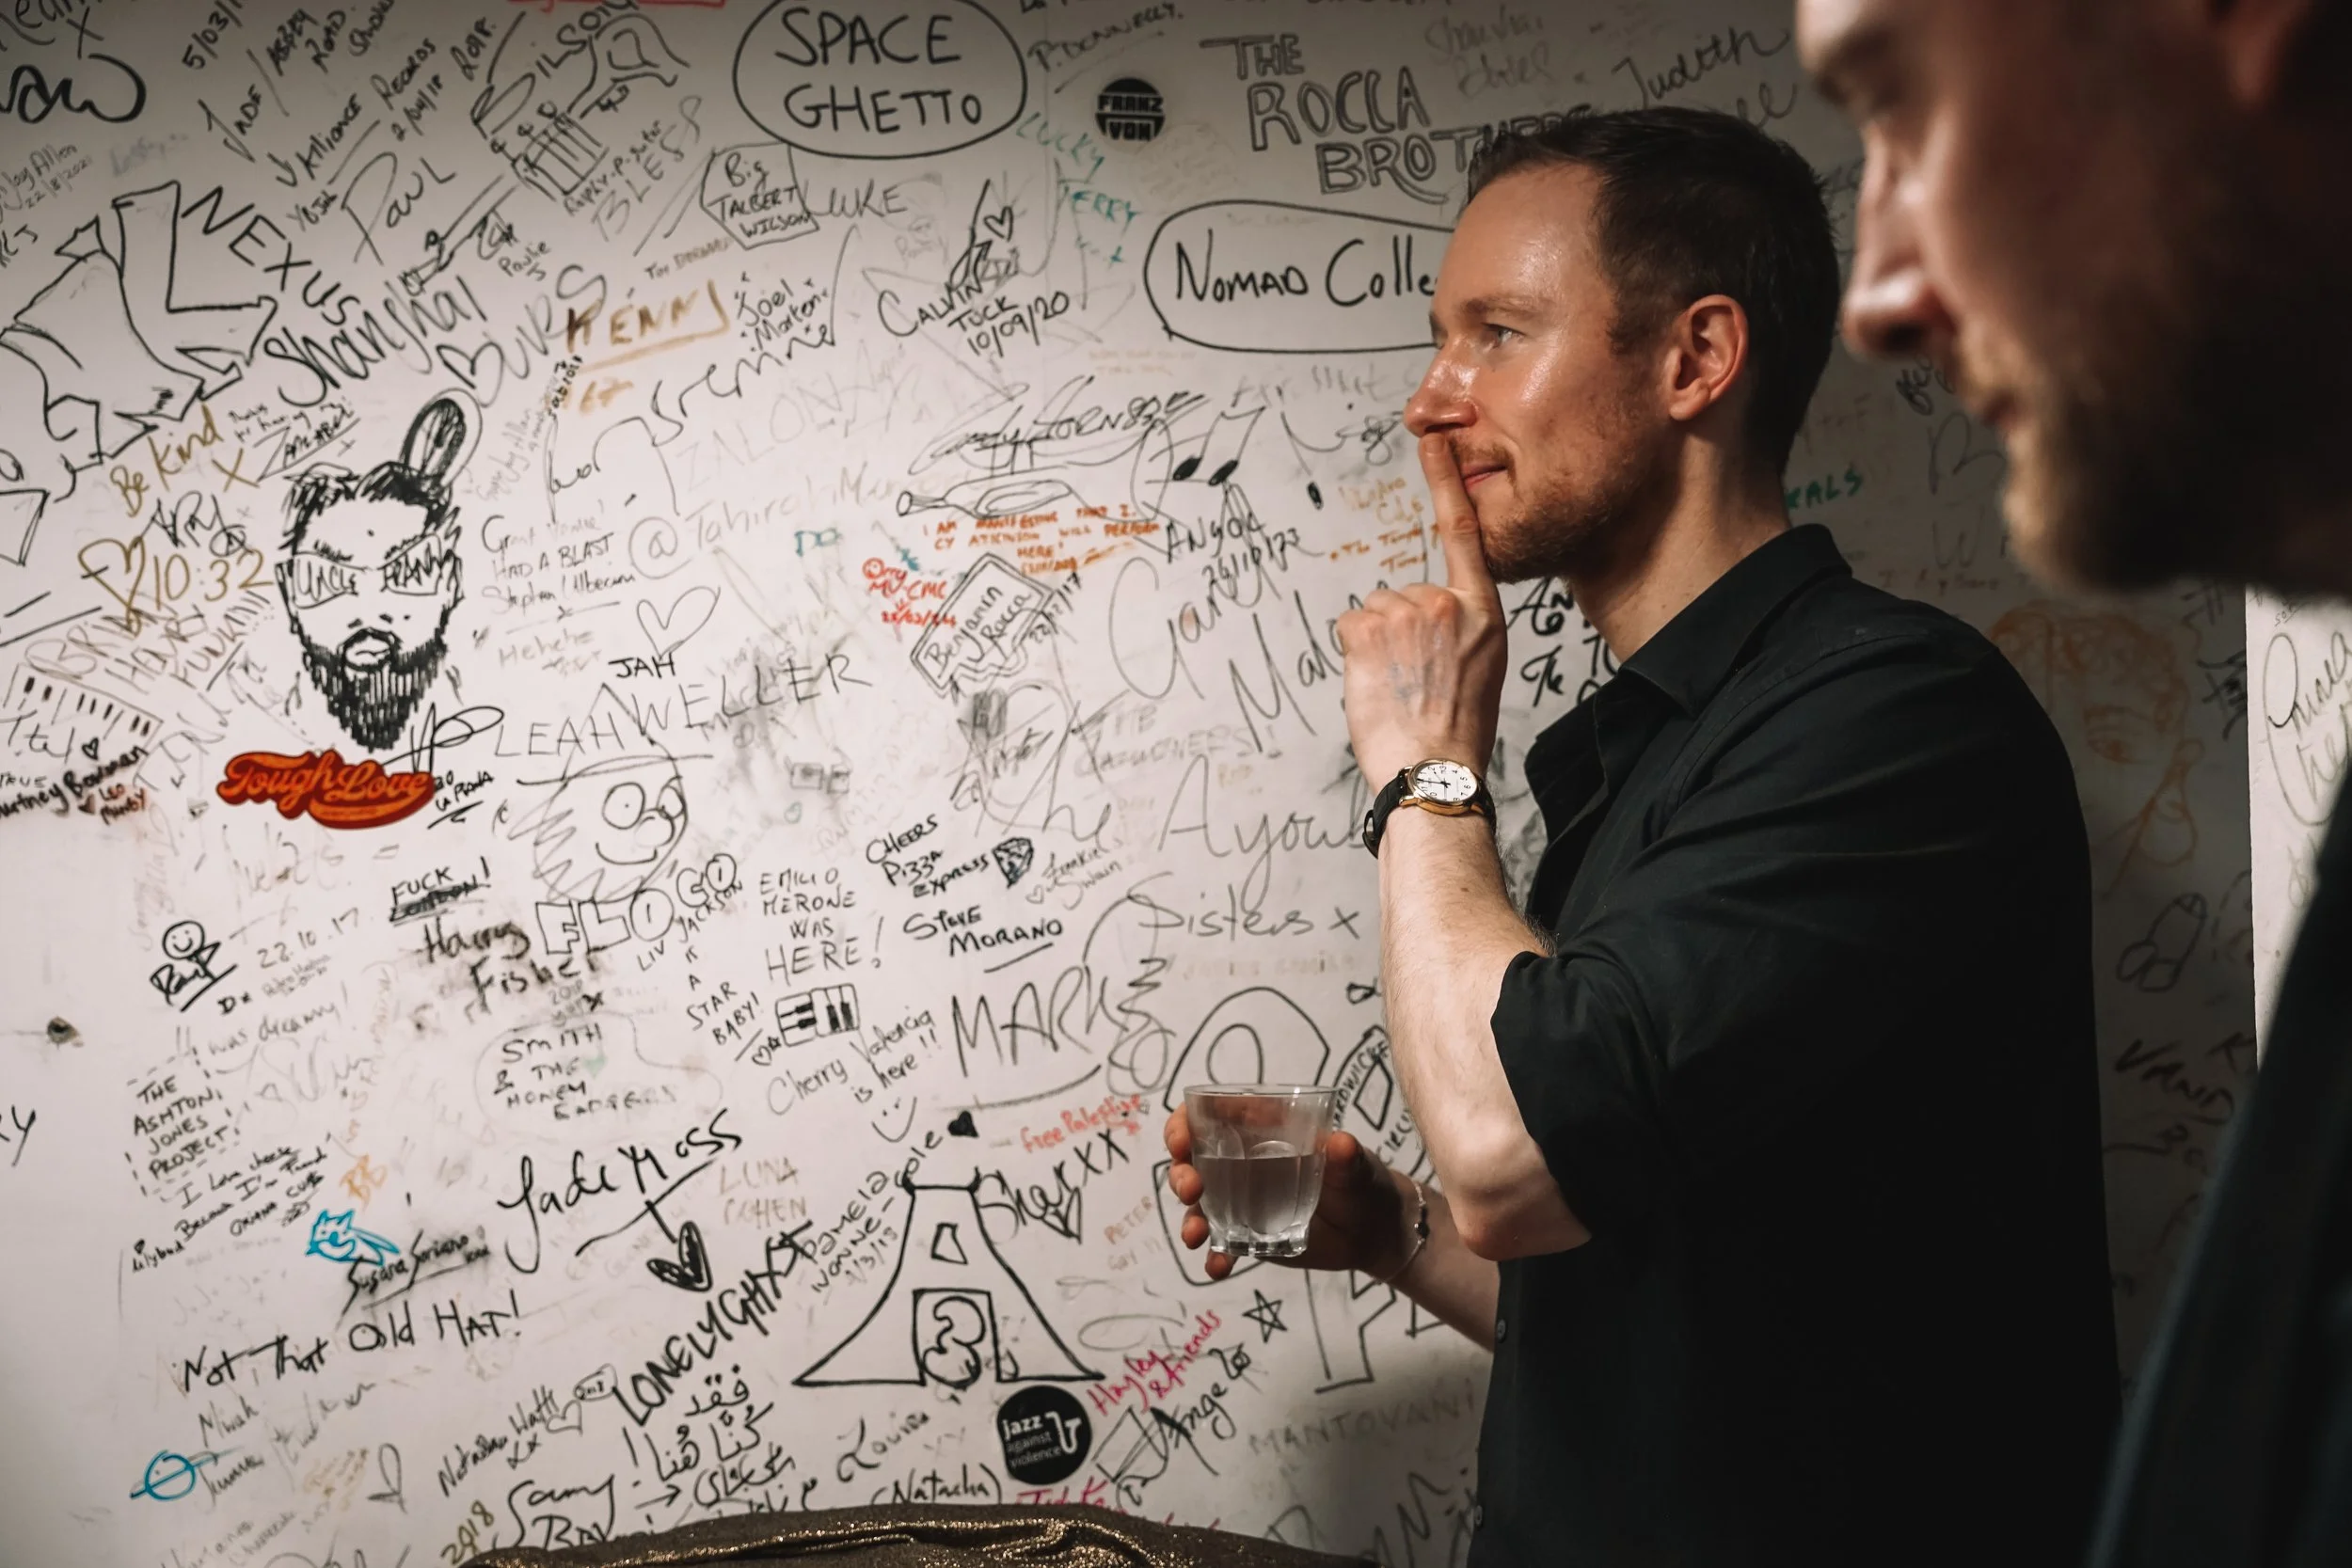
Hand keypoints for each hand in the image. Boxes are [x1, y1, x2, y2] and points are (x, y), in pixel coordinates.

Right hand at [1164, 1105, 1416, 1279]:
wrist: (1374, 1232)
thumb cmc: (1362, 1181)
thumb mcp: (1356, 1165)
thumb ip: (1346, 1155)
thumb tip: (1340, 1143)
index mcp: (1260, 1131)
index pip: (1208, 1117)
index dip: (1184, 1124)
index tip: (1182, 1141)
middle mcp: (1242, 1163)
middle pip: (1192, 1161)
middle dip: (1180, 1174)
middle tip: (1192, 1189)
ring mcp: (1241, 1201)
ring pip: (1198, 1205)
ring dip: (1189, 1218)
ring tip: (1195, 1236)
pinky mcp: (1248, 1235)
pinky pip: (1221, 1245)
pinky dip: (1214, 1257)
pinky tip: (1218, 1267)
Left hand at [1334, 435, 1508, 786]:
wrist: (1434, 770)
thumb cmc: (1457, 731)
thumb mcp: (1480, 669)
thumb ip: (1458, 630)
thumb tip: (1427, 622)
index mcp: (1485, 613)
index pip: (1464, 535)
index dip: (1446, 484)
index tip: (1435, 442)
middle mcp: (1446, 604)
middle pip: (1401, 594)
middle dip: (1397, 633)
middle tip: (1412, 681)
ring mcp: (1406, 613)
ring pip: (1373, 613)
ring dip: (1375, 647)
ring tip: (1397, 688)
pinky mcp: (1368, 629)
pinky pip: (1348, 626)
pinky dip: (1353, 654)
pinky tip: (1375, 685)